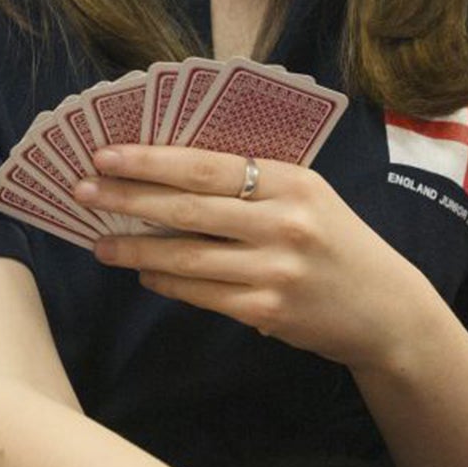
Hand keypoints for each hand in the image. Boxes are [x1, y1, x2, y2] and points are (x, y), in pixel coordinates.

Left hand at [78, 146, 432, 371]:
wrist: (385, 309)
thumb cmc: (336, 243)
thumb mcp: (308, 196)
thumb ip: (252, 183)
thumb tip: (168, 172)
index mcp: (292, 181)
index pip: (205, 165)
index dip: (149, 160)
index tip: (105, 154)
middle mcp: (284, 223)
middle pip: (186, 208)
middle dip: (126, 199)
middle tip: (81, 192)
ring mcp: (275, 270)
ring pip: (186, 257)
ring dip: (134, 248)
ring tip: (99, 242)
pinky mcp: (268, 311)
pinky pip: (200, 294)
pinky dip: (165, 281)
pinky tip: (143, 271)